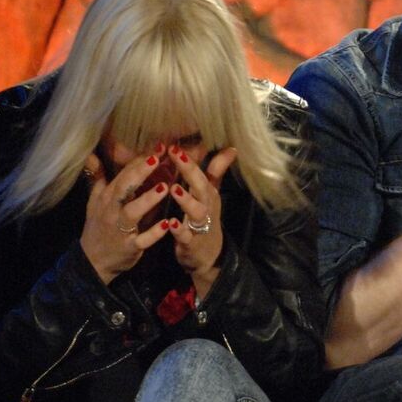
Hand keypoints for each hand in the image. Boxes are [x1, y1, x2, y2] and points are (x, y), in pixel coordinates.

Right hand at [79, 147, 173, 282]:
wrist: (92, 261)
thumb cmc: (98, 227)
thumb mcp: (95, 202)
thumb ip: (98, 178)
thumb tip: (91, 155)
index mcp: (107, 198)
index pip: (122, 175)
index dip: (138, 161)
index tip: (156, 148)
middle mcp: (112, 211)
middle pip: (124, 189)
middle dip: (139, 173)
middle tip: (157, 158)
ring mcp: (120, 230)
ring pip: (132, 212)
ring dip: (148, 200)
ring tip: (164, 187)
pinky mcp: (130, 247)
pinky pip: (142, 240)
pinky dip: (154, 233)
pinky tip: (168, 224)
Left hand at [168, 145, 235, 297]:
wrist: (209, 257)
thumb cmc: (205, 221)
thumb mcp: (211, 196)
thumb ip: (216, 172)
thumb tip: (231, 148)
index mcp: (208, 194)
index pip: (202, 173)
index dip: (190, 159)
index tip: (175, 144)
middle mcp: (206, 206)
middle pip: (202, 187)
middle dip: (189, 171)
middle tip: (175, 155)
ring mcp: (201, 225)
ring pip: (196, 211)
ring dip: (186, 200)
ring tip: (174, 188)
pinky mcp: (192, 244)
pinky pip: (186, 236)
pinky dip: (179, 230)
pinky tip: (170, 223)